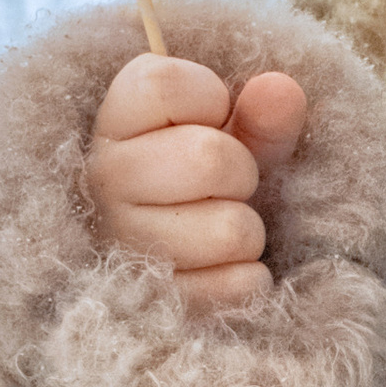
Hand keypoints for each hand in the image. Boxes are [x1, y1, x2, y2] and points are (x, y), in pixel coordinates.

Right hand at [85, 54, 308, 317]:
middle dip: (241, 170)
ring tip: (220, 225)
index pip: (161, 84)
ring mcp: (123, 244)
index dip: (207, 96)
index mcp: (116, 124)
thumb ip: (261, 112)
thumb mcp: (233, 135)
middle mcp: (104, 180)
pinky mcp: (156, 301)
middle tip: (226, 183)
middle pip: (208, 158)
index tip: (211, 117)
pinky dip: (248, 277)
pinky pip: (239, 285)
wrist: (177, 260)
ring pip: (231, 230)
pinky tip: (221, 267)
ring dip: (247, 230)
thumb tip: (281, 88)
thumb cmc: (204, 182)